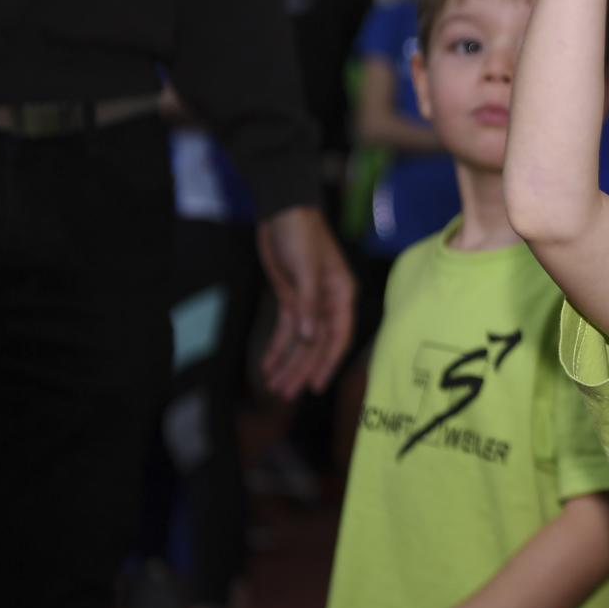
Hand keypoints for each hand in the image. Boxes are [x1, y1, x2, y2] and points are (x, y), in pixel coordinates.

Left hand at [256, 205, 354, 399]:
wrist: (283, 213)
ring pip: (299, 341)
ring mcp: (308, 304)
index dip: (327, 363)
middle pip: (316, 344)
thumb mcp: (307, 269)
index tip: (315, 386)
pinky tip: (267, 365)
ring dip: (287, 363)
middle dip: (301, 369)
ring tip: (275, 387)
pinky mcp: (289, 300)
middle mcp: (328, 305)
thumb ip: (308, 304)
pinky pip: (284, 330)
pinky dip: (276, 347)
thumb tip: (308, 337)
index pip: (337, 336)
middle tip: (286, 394)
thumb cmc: (303, 236)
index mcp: (341, 297)